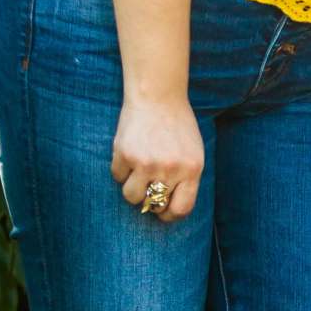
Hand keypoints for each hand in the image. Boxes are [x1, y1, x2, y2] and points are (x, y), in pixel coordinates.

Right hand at [111, 95, 204, 220]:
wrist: (157, 96)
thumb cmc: (177, 125)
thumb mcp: (193, 152)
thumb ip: (185, 179)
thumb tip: (168, 209)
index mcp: (192, 169)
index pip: (181, 209)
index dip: (170, 215)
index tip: (163, 211)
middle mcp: (170, 169)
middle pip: (154, 206)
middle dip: (150, 202)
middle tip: (149, 188)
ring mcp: (146, 163)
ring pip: (132, 196)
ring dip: (133, 188)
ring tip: (138, 170)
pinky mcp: (125, 154)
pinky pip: (117, 176)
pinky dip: (121, 169)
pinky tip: (129, 152)